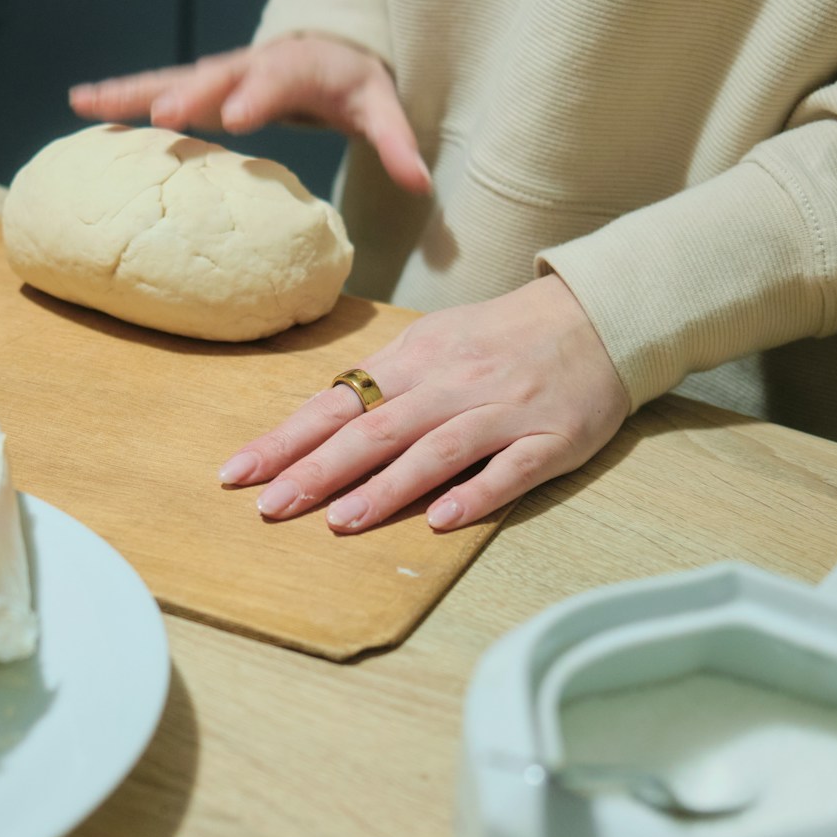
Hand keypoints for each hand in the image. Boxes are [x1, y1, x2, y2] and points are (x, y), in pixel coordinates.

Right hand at [69, 36, 432, 194]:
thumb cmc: (354, 85)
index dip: (259, 97)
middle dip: (189, 95)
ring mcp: (220, 73)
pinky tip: (81, 104)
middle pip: (217, 76)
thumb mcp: (383, 109)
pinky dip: (120, 94)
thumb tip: (423, 186)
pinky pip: (155, 87)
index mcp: (299, 67)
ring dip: (132, 91)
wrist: (329, 46)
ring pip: (173, 77)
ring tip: (87, 101)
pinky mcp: (200, 85)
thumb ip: (398, 145)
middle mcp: (252, 64)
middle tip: (161, 116)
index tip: (237, 117)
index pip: (278, 80)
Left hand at [218, 275, 630, 532]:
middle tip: (271, 506)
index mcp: (416, 359)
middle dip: (318, 469)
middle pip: (376, 428)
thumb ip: (383, 383)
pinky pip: (509, 470)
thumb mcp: (434, 343)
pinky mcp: (549, 439)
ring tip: (341, 521)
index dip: (287, 440)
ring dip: (386, 486)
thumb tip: (317, 424)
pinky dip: (475, 494)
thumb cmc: (502, 337)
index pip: (337, 403)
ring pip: (436, 449)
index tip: (238, 473)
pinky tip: (441, 521)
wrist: (598, 316)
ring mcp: (502, 411)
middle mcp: (452, 384)